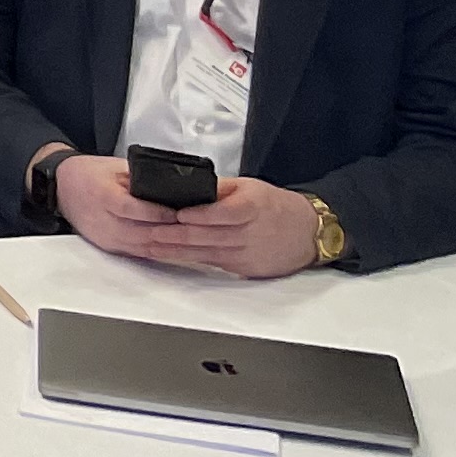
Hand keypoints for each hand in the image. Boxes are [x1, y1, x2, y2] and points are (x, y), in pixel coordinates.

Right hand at [48, 154, 186, 263]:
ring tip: (190, 242)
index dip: (157, 213)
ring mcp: (105, 236)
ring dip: (167, 247)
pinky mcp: (109, 247)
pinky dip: (158, 251)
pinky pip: (138, 253)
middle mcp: (101, 220)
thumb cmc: (88, 173)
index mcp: (101, 194)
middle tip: (194, 230)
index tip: (180, 213)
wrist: (61, 187)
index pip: (132, 209)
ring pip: (143, 247)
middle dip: (170, 234)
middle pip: (141, 233)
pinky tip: (174, 249)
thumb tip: (171, 189)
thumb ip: (141, 179)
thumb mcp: (115, 167)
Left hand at [129, 175, 323, 280]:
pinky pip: (214, 263)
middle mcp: (250, 234)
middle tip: (147, 233)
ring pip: (206, 253)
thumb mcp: (248, 186)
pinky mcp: (246, 270)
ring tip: (149, 246)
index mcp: (252, 208)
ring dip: (176, 251)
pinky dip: (191, 259)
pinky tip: (171, 255)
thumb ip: (218, 188)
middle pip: (208, 236)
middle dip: (175, 236)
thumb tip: (186, 187)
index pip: (223, 213)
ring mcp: (248, 255)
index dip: (198, 216)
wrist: (307, 233)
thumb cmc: (274, 205)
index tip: (176, 214)